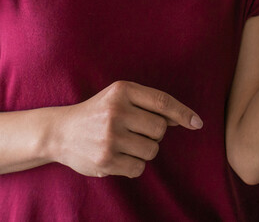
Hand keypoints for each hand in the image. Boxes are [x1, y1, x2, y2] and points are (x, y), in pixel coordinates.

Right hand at [51, 81, 202, 177]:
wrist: (60, 132)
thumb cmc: (98, 112)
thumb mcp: (120, 98)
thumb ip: (149, 104)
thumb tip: (184, 118)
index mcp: (122, 90)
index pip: (162, 102)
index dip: (183, 112)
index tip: (197, 123)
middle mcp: (116, 111)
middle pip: (160, 129)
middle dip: (154, 133)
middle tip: (135, 130)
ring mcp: (110, 137)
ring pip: (152, 150)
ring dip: (144, 150)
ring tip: (126, 143)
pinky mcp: (106, 160)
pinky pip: (139, 167)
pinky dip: (134, 165)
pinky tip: (118, 156)